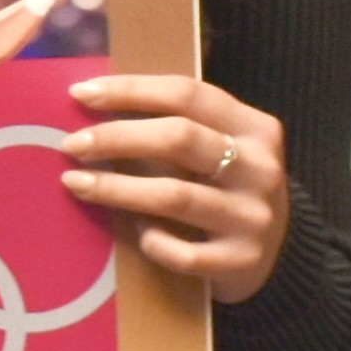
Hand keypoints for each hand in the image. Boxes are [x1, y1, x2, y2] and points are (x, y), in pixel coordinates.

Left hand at [61, 73, 291, 298]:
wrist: (279, 252)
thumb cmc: (226, 187)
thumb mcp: (219, 147)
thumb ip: (176, 125)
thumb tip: (91, 104)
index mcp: (254, 127)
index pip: (187, 94)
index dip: (131, 90)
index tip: (80, 94)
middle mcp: (259, 167)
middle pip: (180, 139)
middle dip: (116, 138)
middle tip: (71, 145)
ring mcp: (253, 216)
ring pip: (175, 196)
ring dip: (117, 188)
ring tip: (75, 183)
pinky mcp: (242, 260)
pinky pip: (185, 253)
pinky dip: (153, 242)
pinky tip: (137, 234)